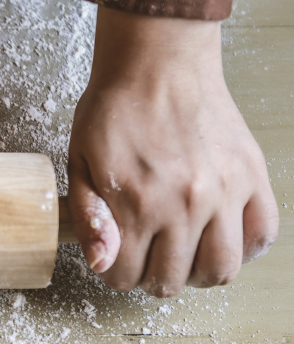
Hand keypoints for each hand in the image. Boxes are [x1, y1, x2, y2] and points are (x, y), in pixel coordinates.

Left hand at [67, 6, 277, 296]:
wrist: (157, 62)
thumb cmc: (113, 108)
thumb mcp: (79, 162)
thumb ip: (89, 217)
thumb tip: (102, 263)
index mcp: (137, 204)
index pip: (125, 276)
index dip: (113, 271)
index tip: (114, 255)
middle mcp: (185, 205)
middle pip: (172, 281)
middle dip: (150, 277)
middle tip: (145, 255)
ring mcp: (225, 192)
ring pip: (222, 270)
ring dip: (198, 274)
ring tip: (183, 255)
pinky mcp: (252, 177)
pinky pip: (262, 234)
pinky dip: (245, 248)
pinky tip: (220, 237)